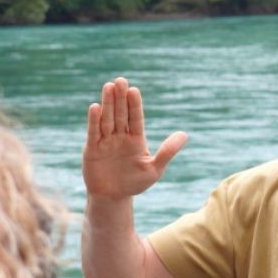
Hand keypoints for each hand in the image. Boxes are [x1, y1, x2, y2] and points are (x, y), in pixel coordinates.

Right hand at [83, 78, 186, 200]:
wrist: (113, 197)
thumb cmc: (135, 183)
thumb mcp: (154, 169)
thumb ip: (167, 152)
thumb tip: (184, 135)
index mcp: (136, 139)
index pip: (135, 118)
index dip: (134, 105)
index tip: (134, 91)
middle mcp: (120, 136)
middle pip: (120, 114)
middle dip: (120, 98)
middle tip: (120, 80)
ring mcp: (106, 141)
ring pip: (107, 119)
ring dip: (108, 104)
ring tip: (108, 87)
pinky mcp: (92, 149)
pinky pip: (93, 133)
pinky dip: (94, 121)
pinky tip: (95, 107)